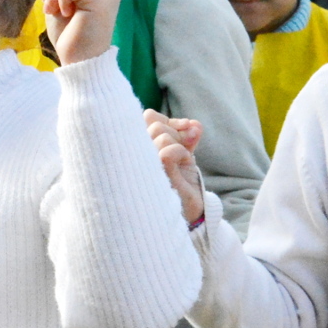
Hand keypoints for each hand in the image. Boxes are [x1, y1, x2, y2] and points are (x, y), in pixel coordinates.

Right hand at [145, 111, 205, 225]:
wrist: (190, 211)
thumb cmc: (181, 182)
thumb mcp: (184, 153)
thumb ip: (187, 135)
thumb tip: (194, 125)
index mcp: (137, 146)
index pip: (148, 117)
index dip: (168, 120)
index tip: (184, 129)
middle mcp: (133, 155)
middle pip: (153, 123)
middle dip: (175, 131)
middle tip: (184, 150)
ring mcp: (140, 165)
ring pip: (160, 135)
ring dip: (179, 144)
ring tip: (182, 161)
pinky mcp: (152, 176)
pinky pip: (168, 151)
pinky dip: (181, 153)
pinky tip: (182, 165)